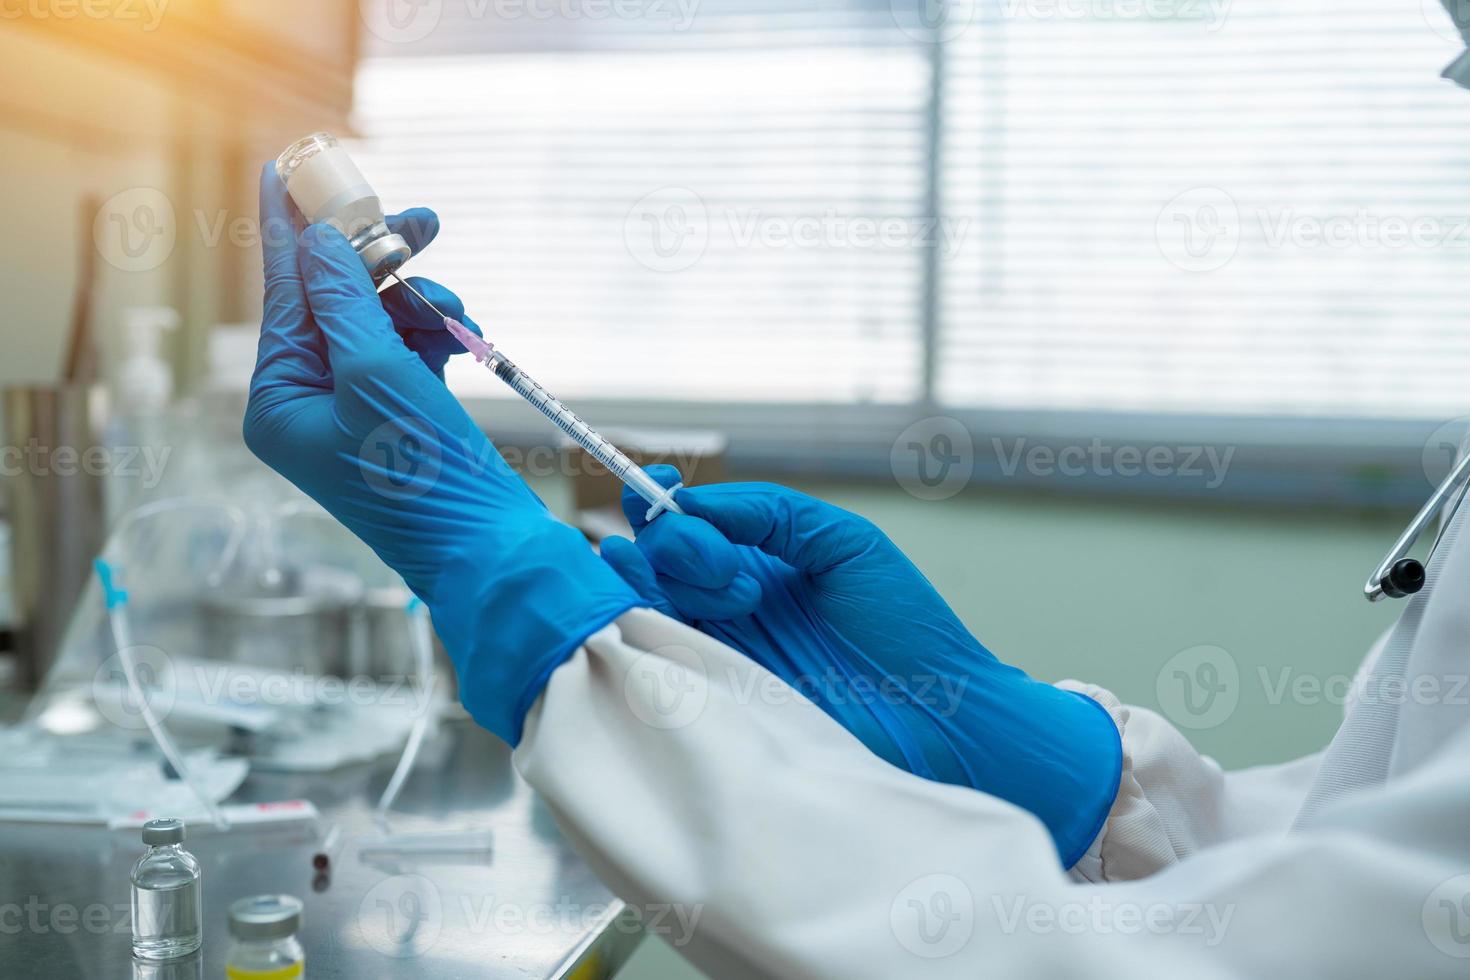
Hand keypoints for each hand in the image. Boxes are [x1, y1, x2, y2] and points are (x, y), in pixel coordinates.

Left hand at [244, 164, 638, 742]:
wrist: (491, 549)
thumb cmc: (426, 477)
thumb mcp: (376, 376)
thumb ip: (345, 300)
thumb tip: (321, 240)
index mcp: (277, 402)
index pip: (283, 295)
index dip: (293, 229)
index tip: (287, 167)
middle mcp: (308, 404)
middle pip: (336, 302)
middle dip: (383, 266)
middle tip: (422, 221)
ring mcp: (355, 411)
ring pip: (382, 322)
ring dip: (422, 306)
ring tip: (459, 315)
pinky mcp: (400, 416)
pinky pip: (409, 351)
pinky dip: (438, 337)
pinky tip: (466, 340)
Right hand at [601, 467, 1121, 866]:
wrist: (935, 714)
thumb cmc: (905, 628)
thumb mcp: (844, 543)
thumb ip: (769, 511)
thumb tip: (691, 501)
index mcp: (753, 558)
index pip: (678, 518)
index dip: (655, 497)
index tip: (661, 489)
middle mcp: (722, 602)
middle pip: (648, 552)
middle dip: (674, 543)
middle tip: (732, 571)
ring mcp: (713, 649)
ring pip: (639, 599)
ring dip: (672, 581)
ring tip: (741, 603)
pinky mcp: (709, 698)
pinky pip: (649, 656)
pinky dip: (645, 625)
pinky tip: (683, 621)